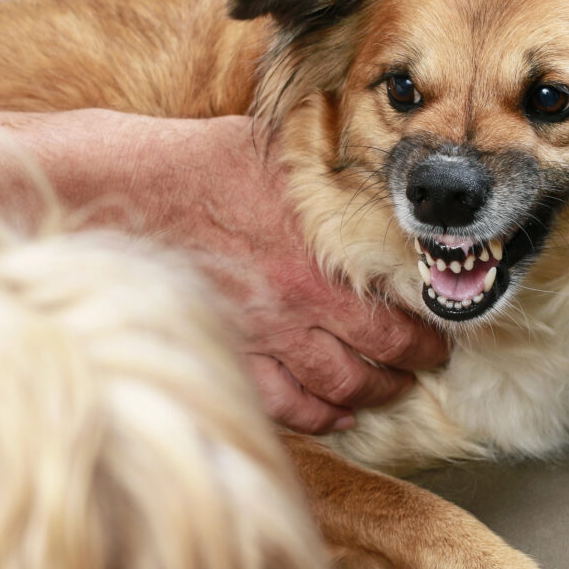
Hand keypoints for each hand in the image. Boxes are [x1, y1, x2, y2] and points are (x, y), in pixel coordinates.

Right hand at [116, 115, 448, 433]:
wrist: (127, 192)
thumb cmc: (201, 164)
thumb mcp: (282, 152)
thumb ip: (325, 174)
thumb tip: (360, 165)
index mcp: (327, 256)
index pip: (399, 308)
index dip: (428, 328)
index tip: (441, 329)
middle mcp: (304, 304)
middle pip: (380, 356)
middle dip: (412, 366)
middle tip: (426, 366)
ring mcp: (266, 336)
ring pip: (338, 388)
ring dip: (372, 395)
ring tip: (390, 392)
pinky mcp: (230, 353)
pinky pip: (282, 404)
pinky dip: (316, 416)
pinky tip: (334, 416)